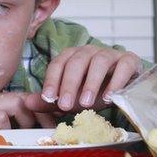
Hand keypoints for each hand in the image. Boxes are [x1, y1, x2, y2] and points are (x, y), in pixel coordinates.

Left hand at [25, 45, 141, 113]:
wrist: (125, 91)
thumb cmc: (95, 93)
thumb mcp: (71, 99)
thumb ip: (50, 102)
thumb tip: (26, 103)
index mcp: (72, 57)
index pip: (58, 64)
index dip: (52, 80)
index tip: (48, 98)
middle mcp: (90, 52)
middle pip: (77, 61)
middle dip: (69, 84)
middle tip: (65, 105)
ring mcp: (111, 54)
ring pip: (99, 60)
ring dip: (91, 82)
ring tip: (86, 103)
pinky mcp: (130, 60)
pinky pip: (124, 64)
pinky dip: (117, 80)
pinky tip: (110, 97)